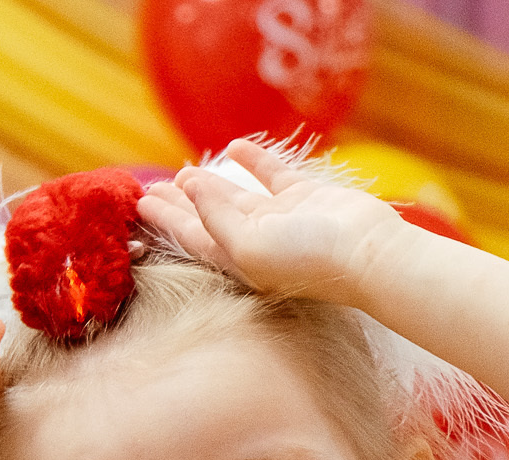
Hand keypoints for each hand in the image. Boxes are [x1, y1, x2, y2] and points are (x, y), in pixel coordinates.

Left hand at [136, 140, 409, 305]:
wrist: (367, 253)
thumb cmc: (307, 258)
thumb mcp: (248, 244)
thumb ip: (213, 216)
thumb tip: (189, 186)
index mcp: (237, 261)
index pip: (191, 238)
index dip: (165, 221)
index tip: (141, 204)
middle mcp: (254, 242)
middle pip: (206, 220)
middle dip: (178, 206)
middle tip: (148, 190)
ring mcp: (280, 220)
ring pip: (234, 198)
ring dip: (208, 185)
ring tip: (183, 172)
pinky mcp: (304, 198)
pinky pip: (270, 177)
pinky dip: (252, 162)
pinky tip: (233, 148)